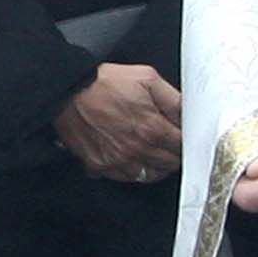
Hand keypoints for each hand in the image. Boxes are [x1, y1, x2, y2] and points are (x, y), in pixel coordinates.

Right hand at [55, 61, 180, 182]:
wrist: (69, 90)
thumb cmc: (105, 83)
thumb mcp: (147, 78)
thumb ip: (173, 98)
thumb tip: (189, 113)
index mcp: (152, 128)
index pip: (182, 146)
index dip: (185, 139)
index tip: (180, 134)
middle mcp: (137, 149)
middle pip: (169, 164)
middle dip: (173, 153)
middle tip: (169, 143)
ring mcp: (118, 160)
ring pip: (150, 176)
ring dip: (155, 166)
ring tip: (153, 152)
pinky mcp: (101, 165)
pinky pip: (126, 178)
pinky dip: (133, 171)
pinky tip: (132, 157)